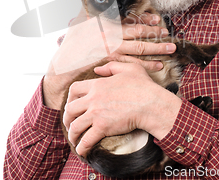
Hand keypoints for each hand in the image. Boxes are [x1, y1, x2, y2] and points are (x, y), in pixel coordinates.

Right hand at [43, 13, 175, 108]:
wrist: (63, 65)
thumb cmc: (71, 44)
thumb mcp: (79, 22)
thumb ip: (89, 11)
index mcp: (104, 24)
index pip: (128, 20)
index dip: (144, 20)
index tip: (157, 20)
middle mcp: (109, 35)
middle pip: (138, 33)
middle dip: (155, 33)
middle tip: (169, 35)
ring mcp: (111, 50)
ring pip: (139, 48)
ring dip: (157, 49)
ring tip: (171, 49)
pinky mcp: (111, 63)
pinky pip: (133, 64)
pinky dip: (147, 65)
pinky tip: (159, 66)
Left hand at [62, 61, 181, 156]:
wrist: (151, 104)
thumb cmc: (144, 86)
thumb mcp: (130, 68)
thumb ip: (111, 67)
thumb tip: (97, 69)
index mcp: (97, 84)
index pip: (74, 89)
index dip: (70, 98)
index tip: (72, 104)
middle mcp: (93, 99)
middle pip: (70, 109)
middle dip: (67, 118)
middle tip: (70, 123)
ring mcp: (96, 113)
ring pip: (75, 126)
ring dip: (72, 134)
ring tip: (74, 139)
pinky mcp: (103, 127)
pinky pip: (86, 139)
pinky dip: (82, 147)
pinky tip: (82, 151)